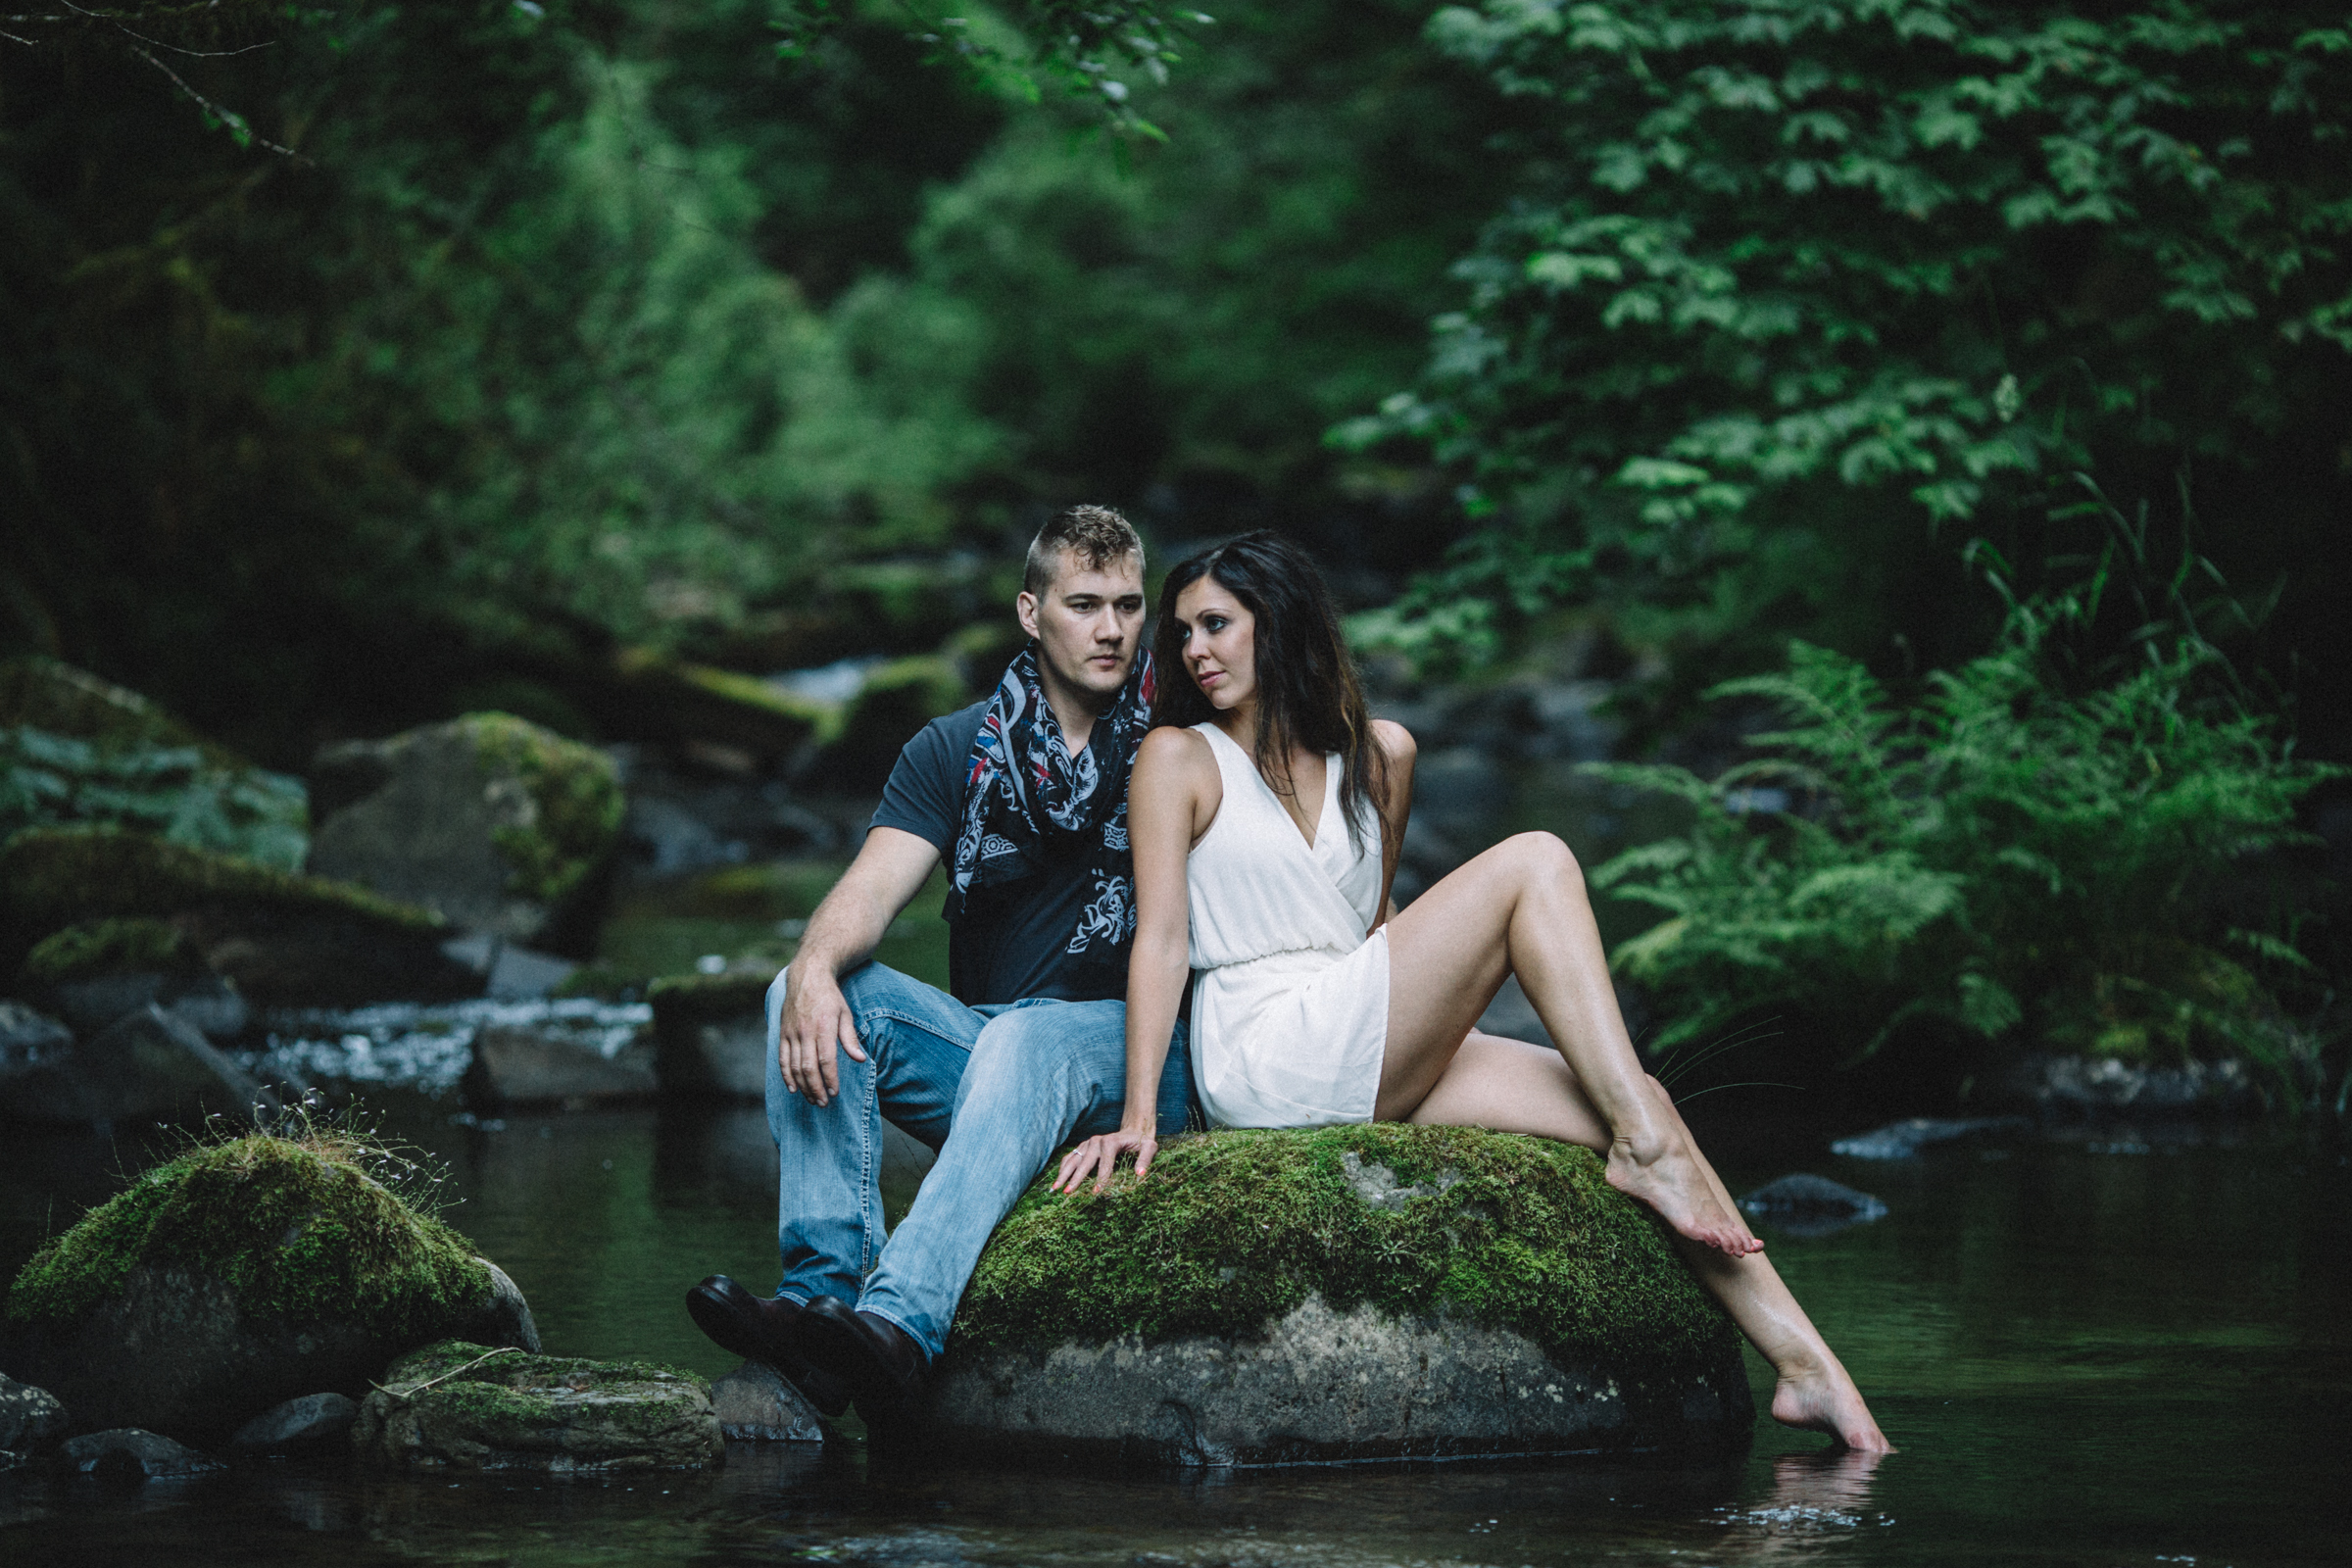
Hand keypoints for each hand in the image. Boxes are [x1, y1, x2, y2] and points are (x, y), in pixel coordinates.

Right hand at [776, 962, 867, 1106]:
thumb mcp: (845, 1014)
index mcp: (824, 1027)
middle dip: (816, 1088)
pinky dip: (786, 1075)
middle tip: (824, 1103)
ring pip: (794, 1066)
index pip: (826, 1060)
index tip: (835, 1092)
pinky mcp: (782, 1033)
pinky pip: (782, 1058)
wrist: (807, 976)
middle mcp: (805, 1031)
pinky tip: (793, 1088)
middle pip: (808, 1067)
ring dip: (803, 1086)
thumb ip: (850, 1038)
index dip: (830, 1079)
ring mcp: (791, 1033)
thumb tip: (861, 1059)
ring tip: (812, 1099)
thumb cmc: (830, 997)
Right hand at [1053, 1126, 1157, 1193]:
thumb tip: (1140, 1174)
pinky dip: (1063, 1168)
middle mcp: (1096, 1141)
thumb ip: (1145, 1159)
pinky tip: (1058, 1179)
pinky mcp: (1083, 1146)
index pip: (1104, 1162)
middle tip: (1068, 1192)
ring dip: (1064, 1173)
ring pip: (1073, 1158)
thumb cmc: (1141, 1141)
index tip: (1096, 1192)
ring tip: (1055, 1188)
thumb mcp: (1149, 1147)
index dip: (1101, 1178)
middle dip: (1076, 1178)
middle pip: (1084, 1161)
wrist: (1133, 1130)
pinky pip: (1070, 1157)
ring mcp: (1088, 1143)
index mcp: (1111, 1141)